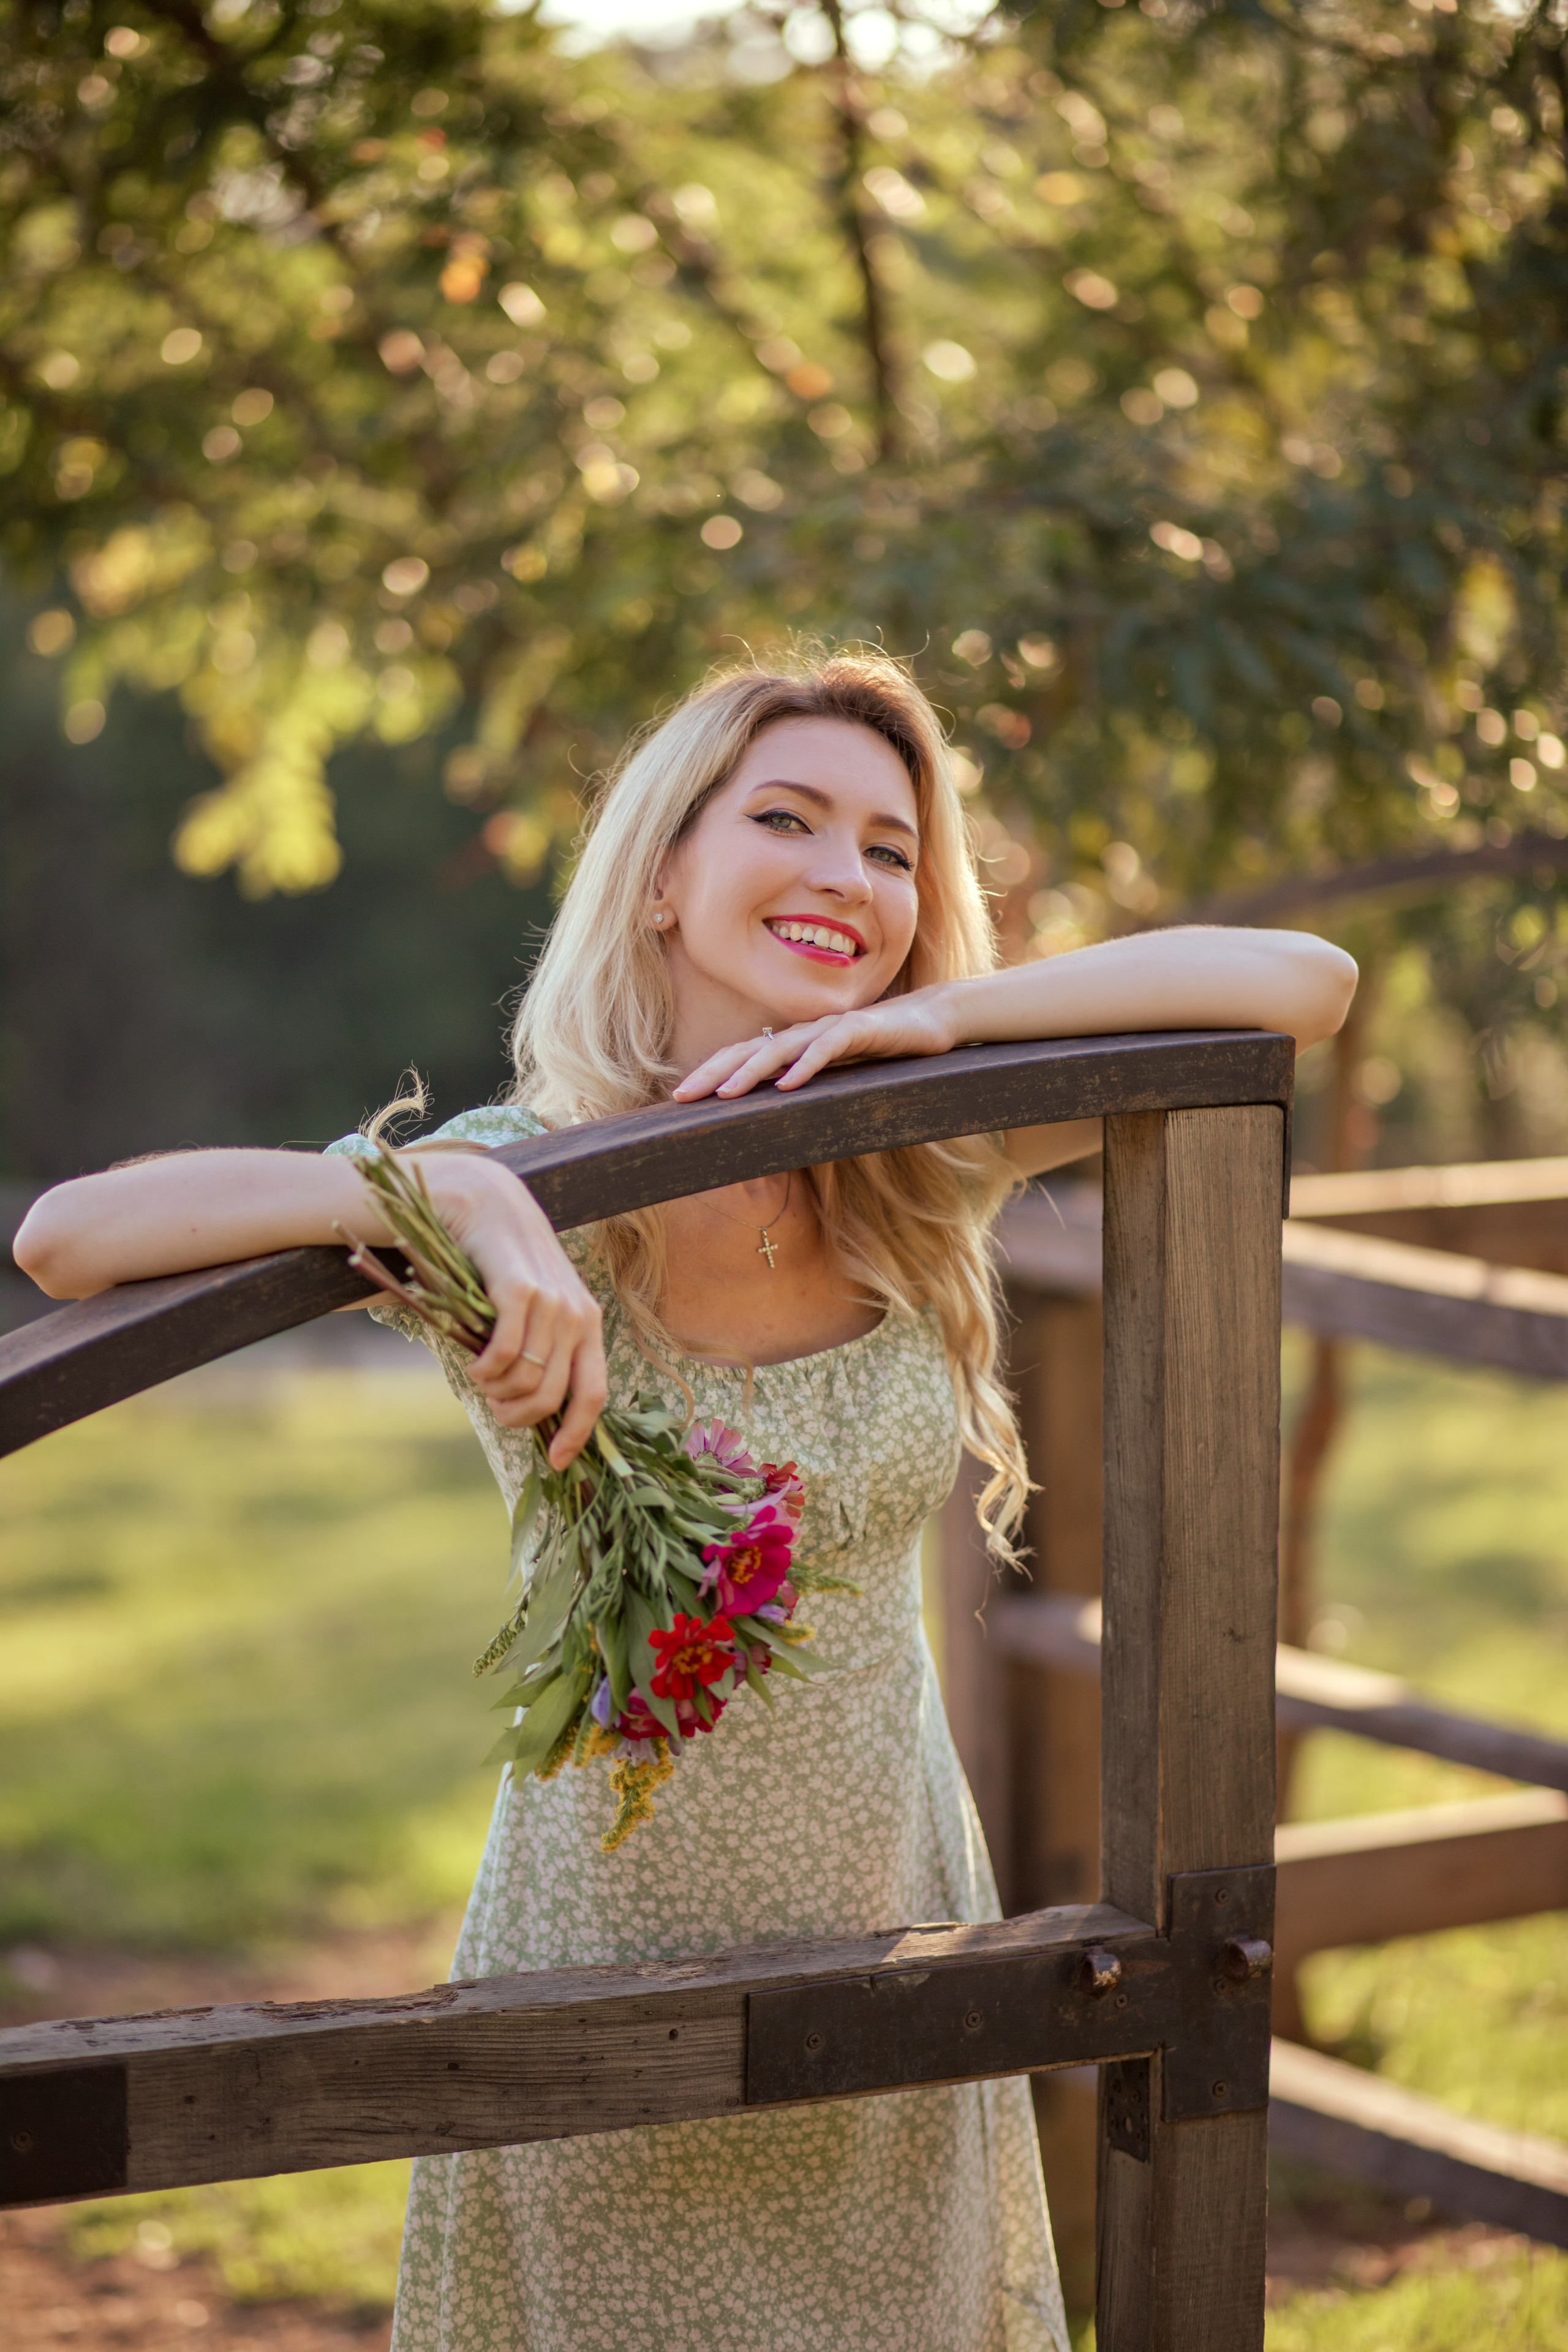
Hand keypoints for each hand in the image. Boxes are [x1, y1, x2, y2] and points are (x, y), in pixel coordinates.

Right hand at [412, 1154, 606, 1469]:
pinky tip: (472, 1364)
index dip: (577, 1434)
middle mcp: (578, 1316)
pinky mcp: (520, 1293)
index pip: (595, 1394)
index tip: (559, 1462)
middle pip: (552, 1397)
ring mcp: (552, 1304)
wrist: (487, 1206)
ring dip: (495, 1392)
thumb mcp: (535, 1310)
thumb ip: (541, 1351)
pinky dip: (483, 1371)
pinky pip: (502, 1357)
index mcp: (589, 1325)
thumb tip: (531, 1410)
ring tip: (480, 1379)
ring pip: (524, 1381)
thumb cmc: (505, 1267)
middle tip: (495, 1408)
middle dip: (518, 1417)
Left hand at [671, 986, 957, 1101]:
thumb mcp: (835, 1074)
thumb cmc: (879, 1049)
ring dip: (751, 1072)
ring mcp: (829, 1028)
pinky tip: (788, 1085)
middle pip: (748, 1050)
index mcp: (793, 1043)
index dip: (710, 1072)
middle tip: (682, 1096)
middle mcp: (803, 1033)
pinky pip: (827, 1048)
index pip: (742, 1055)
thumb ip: (805, 1087)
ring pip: (781, 1048)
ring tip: (725, 1094)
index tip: (679, 1098)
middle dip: (713, 1073)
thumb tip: (772, 1113)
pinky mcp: (859, 1029)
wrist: (929, 1020)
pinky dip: (806, 1066)